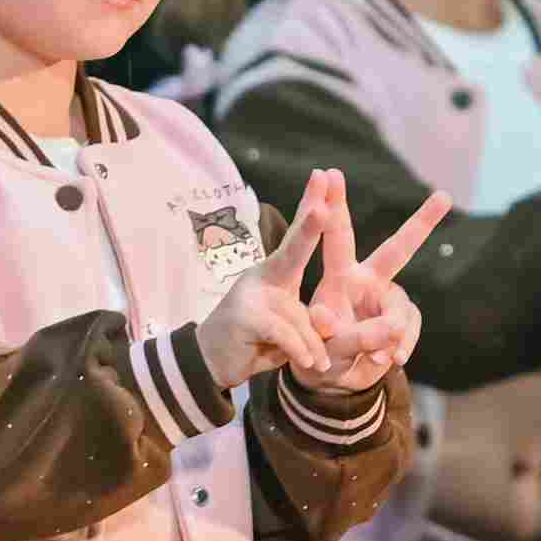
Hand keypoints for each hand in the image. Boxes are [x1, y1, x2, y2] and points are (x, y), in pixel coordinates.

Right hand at [198, 170, 352, 391]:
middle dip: (311, 227)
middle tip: (326, 207)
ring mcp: (251, 295)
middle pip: (293, 250)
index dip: (311, 205)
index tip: (323, 176)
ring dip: (311, 344)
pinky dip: (301, 351)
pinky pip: (286, 334)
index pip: (298, 236)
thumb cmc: (257, 342)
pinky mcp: (245, 319)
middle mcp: (264, 276)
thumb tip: (327, 326)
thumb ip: (311, 324)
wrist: (212, 363)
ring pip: (298, 316)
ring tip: (317, 361)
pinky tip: (312, 364)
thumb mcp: (292, 331)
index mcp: (278, 273)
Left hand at [293, 188, 450, 394]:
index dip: (335, 206)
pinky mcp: (402, 323)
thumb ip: (346, 335)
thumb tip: (384, 330)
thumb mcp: (323, 345)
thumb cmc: (321, 352)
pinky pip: (409, 329)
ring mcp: (388, 302)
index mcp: (340, 277)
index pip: (338, 238)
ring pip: (401, 309)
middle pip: (397, 249)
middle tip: (443, 197)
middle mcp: (368, 282)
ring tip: (376, 352)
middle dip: (421, 223)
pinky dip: (402, 344)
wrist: (334, 380)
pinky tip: (394, 358)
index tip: (332, 172)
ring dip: (390, 330)